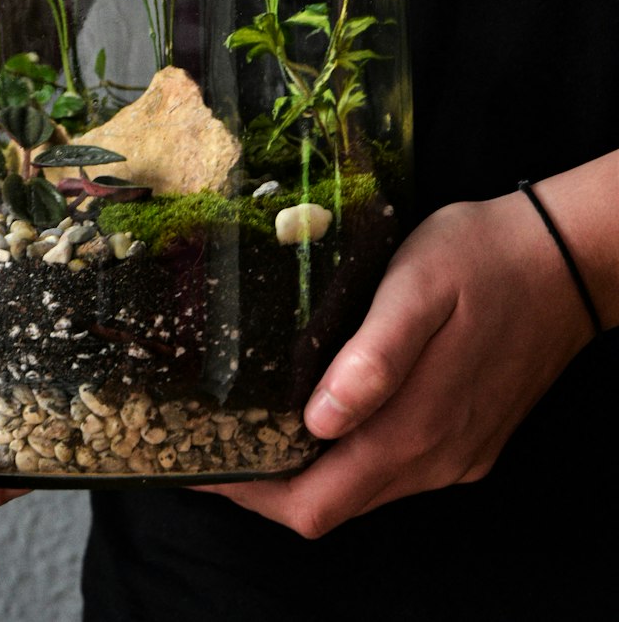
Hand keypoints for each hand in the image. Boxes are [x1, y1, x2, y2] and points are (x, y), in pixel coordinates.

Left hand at [200, 155, 616, 537]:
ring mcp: (458, 454)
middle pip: (333, 506)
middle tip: (213, 439)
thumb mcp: (418, 287)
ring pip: (365, 490)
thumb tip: (320, 420)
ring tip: (254, 421)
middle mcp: (437, 458)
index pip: (316, 502)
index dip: (251, 494)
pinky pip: (397, 470)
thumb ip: (374, 357)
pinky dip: (349, 457)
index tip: (198, 462)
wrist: (565, 257)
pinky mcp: (472, 440)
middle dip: (267, 484)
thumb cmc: (481, 257)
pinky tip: (324, 411)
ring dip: (307, 471)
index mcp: (417, 427)